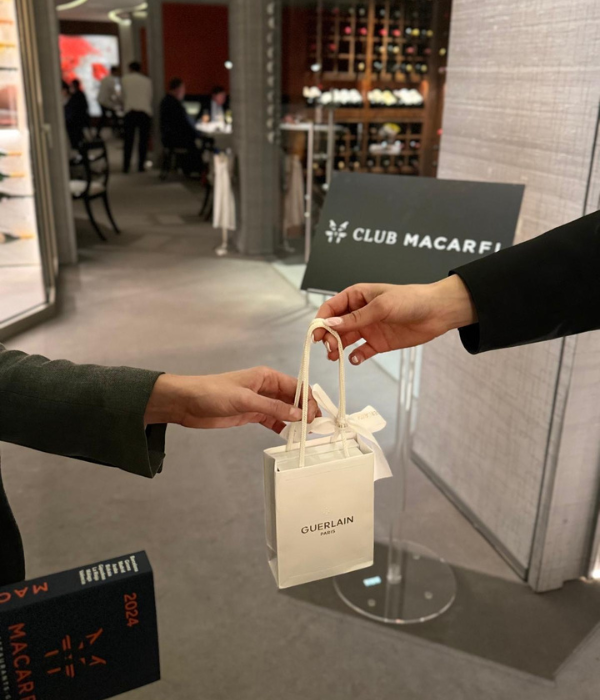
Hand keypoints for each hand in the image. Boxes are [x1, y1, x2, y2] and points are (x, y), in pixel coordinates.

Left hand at [144, 367, 318, 433]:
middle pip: (293, 399)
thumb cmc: (212, 392)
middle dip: (304, 411)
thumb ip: (272, 408)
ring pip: (284, 410)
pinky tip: (288, 435)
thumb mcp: (245, 400)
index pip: (296, 387)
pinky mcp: (250, 414)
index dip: (308, 400)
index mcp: (266, 376)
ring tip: (304, 434)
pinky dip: (281, 427)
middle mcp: (265, 387)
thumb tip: (298, 415)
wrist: (186, 402)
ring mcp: (258, 401)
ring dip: (294, 420)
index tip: (314, 416)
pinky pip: (272, 420)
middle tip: (313, 427)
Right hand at [313, 276, 476, 364]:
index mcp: (357, 296)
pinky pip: (362, 351)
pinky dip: (356, 356)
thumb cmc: (411, 300)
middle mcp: (360, 312)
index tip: (316, 333)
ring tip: (334, 356)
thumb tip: (330, 324)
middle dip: (328, 336)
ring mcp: (369, 328)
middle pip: (335, 325)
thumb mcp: (381, 306)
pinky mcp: (379, 342)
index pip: (331, 307)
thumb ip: (356, 318)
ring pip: (346, 339)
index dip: (321, 320)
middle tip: (328, 347)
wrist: (438, 312)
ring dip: (338, 348)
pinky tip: (355, 359)